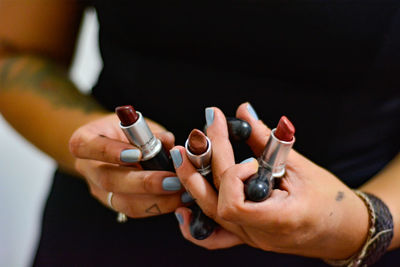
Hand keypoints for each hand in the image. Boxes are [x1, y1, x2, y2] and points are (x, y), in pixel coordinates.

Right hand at [69, 113, 184, 217]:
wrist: (111, 145)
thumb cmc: (124, 131)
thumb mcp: (133, 124)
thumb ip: (149, 133)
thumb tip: (169, 142)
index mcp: (84, 141)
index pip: (87, 146)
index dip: (111, 152)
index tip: (137, 153)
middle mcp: (87, 168)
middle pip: (109, 180)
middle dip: (144, 183)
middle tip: (173, 181)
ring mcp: (98, 189)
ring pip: (122, 202)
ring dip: (156, 200)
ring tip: (181, 192)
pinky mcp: (113, 203)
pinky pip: (134, 210)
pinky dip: (159, 206)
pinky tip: (178, 199)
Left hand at [172, 103, 369, 259]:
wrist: (343, 232)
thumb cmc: (331, 201)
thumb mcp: (301, 167)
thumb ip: (267, 140)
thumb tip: (245, 110)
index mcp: (277, 219)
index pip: (233, 202)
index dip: (233, 175)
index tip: (248, 158)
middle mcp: (256, 234)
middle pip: (214, 202)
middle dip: (202, 164)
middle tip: (196, 135)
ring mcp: (248, 238)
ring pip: (208, 215)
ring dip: (192, 182)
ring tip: (182, 156)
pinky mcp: (246, 235)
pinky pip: (213, 235)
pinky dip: (195, 220)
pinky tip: (182, 206)